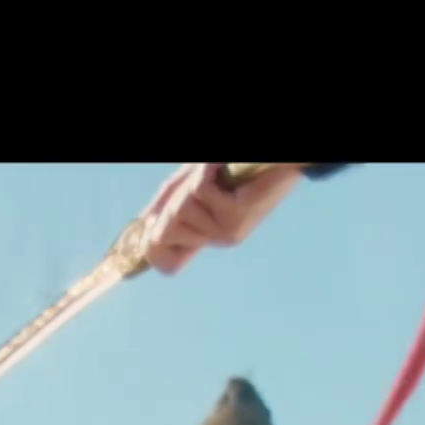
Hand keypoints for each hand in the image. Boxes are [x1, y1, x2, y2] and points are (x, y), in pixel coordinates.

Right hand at [143, 163, 305, 275]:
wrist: (279, 161)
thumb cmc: (235, 167)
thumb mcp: (194, 182)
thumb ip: (169, 201)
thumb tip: (145, 221)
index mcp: (204, 233)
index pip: (165, 263)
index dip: (151, 247)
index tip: (154, 222)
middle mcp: (214, 238)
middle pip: (163, 232)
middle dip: (170, 201)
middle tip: (196, 184)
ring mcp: (225, 231)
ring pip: (181, 210)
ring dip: (191, 183)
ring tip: (213, 173)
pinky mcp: (235, 217)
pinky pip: (200, 193)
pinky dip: (205, 171)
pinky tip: (219, 166)